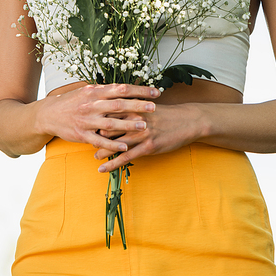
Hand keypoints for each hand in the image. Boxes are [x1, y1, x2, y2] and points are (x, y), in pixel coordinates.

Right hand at [37, 83, 159, 152]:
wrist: (49, 114)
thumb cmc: (72, 101)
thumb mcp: (87, 91)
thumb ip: (105, 91)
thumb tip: (126, 88)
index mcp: (95, 91)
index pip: (122, 88)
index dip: (139, 90)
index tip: (155, 92)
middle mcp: (92, 104)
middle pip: (119, 104)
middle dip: (137, 105)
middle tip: (154, 107)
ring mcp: (87, 120)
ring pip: (111, 123)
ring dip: (128, 125)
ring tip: (144, 126)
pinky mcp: (82, 135)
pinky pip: (100, 140)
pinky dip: (113, 144)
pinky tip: (125, 147)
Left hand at [94, 101, 208, 171]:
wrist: (188, 121)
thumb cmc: (167, 114)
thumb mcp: (149, 106)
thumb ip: (132, 106)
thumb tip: (118, 107)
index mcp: (134, 106)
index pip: (109, 111)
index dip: (97, 118)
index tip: (89, 122)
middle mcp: (135, 119)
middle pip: (108, 127)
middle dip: (96, 135)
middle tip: (87, 140)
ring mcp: (141, 133)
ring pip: (114, 143)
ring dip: (101, 151)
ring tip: (94, 156)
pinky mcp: (148, 146)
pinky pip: (125, 158)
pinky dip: (111, 164)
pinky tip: (102, 169)